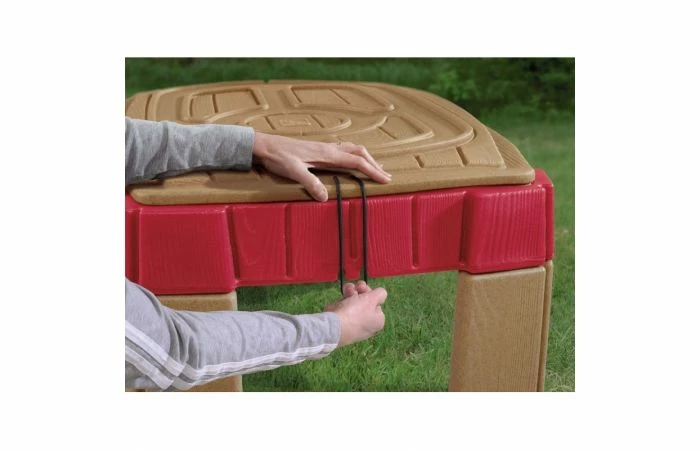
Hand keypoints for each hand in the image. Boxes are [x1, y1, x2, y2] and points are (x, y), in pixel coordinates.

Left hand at [252, 132, 391, 201]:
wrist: (265, 145)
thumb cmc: (278, 156)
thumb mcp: (293, 171)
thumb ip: (310, 183)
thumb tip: (325, 197)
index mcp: (327, 154)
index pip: (357, 162)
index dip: (373, 170)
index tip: (386, 180)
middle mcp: (329, 149)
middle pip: (359, 153)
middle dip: (374, 164)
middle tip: (386, 176)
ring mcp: (324, 148)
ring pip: (352, 150)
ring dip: (366, 158)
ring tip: (375, 168)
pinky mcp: (318, 150)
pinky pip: (343, 151)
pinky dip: (354, 156)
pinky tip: (351, 162)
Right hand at [324, 281, 386, 346]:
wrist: (333, 327)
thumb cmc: (356, 312)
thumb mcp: (372, 298)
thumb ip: (380, 293)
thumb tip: (381, 294)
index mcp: (378, 321)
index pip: (376, 302)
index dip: (369, 292)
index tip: (362, 288)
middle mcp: (367, 325)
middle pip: (364, 302)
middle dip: (358, 292)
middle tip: (354, 288)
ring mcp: (353, 326)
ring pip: (353, 304)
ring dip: (349, 294)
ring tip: (345, 290)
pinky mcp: (341, 325)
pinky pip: (343, 311)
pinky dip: (340, 304)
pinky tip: (338, 302)